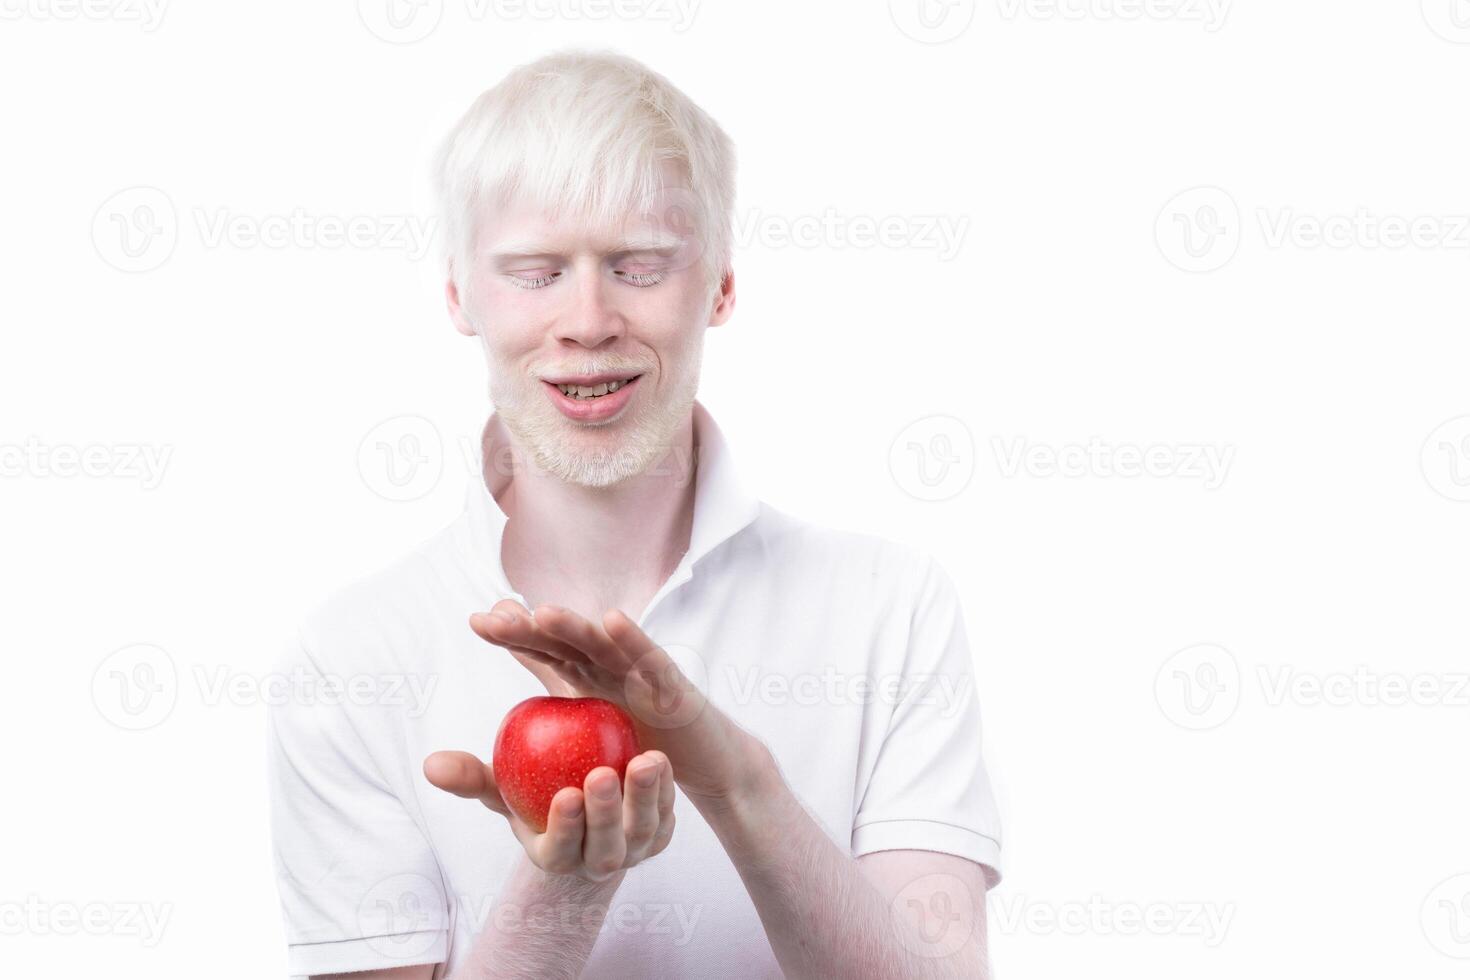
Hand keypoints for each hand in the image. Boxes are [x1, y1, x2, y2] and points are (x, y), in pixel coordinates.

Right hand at [423, 748, 675, 881]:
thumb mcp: (502, 786)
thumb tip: (431, 764)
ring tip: (645, 760)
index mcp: (555, 856)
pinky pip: (667, 815)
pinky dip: (666, 791)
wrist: (582, 810)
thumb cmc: (532, 795)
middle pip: (605, 846)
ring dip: (645, 798)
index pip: (561, 847)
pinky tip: (661, 759)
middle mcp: (596, 861)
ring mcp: (633, 851)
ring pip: (643, 832)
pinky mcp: (660, 835)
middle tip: (604, 773)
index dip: (566, 825)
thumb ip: (471, 778)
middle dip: (607, 813)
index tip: (566, 794)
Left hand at [468, 601, 769, 806]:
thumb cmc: (648, 744)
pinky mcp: (673, 686)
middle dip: (530, 628)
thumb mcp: (593, 731)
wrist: (706, 764)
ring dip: (573, 626)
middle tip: (493, 617)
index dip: (514, 636)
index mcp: (589, 677)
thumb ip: (553, 708)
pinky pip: (650, 660)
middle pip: (564, 643)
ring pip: (602, 644)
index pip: (545, 652)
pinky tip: (613, 620)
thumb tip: (506, 708)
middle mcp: (612, 666)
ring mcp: (642, 671)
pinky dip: (633, 639)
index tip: (477, 621)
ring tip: (542, 613)